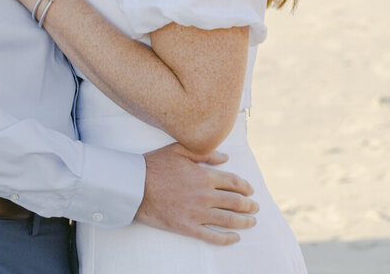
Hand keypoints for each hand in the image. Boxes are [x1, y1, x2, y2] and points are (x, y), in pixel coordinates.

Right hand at [136, 143, 257, 243]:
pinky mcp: (187, 227)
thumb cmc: (154, 165)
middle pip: (236, 203)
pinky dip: (226, 239)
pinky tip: (234, 238)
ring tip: (251, 222)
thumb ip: (205, 153)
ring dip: (244, 222)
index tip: (250, 190)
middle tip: (255, 208)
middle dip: (249, 206)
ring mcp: (197, 214)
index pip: (234, 183)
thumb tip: (226, 158)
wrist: (134, 186)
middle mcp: (205, 196)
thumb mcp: (179, 150)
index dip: (246, 187)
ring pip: (228, 220)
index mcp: (205, 176)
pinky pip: (212, 236)